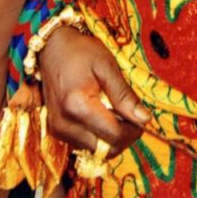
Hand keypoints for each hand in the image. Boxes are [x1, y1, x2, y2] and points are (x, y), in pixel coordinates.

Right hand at [40, 26, 150, 155]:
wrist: (52, 47)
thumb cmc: (81, 52)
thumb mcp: (107, 66)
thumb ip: (124, 95)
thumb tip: (145, 119)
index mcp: (78, 106)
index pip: (114, 136)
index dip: (134, 130)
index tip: (142, 117)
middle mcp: (64, 124)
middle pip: (105, 149)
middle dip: (124, 136)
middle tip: (131, 115)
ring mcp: (57, 130)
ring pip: (95, 150)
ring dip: (110, 137)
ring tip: (115, 111)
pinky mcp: (55, 130)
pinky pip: (84, 144)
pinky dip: (97, 135)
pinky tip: (101, 114)